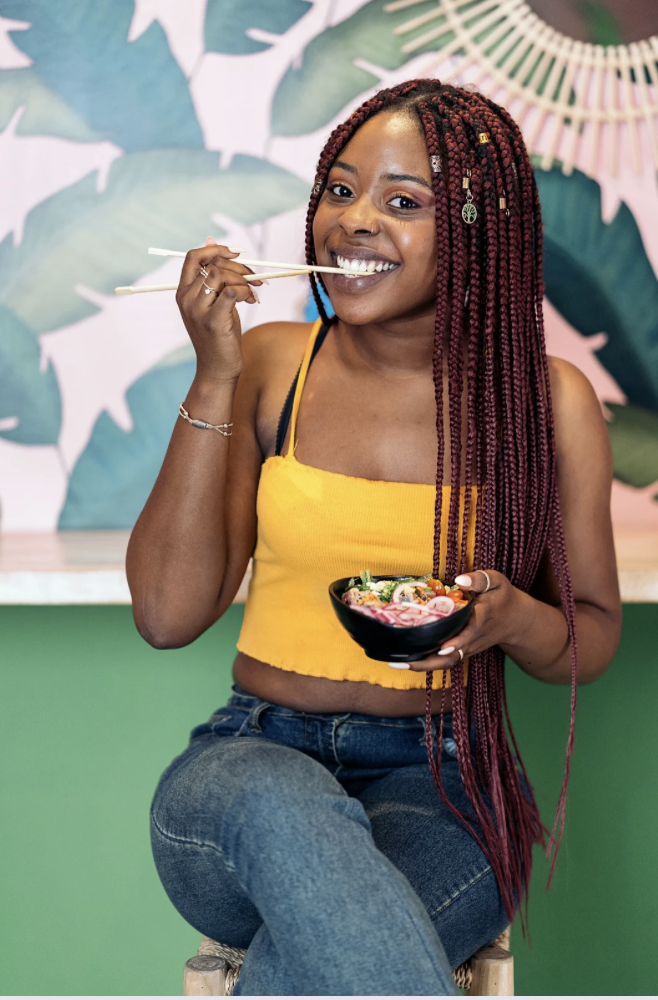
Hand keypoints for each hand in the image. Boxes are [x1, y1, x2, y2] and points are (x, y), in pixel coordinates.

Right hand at [176, 237, 261, 383]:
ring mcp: (198, 310)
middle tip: (255, 278)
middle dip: (239, 267)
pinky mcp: (213, 321)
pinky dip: (245, 292)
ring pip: (221, 276)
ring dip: (244, 281)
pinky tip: (251, 301)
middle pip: (212, 265)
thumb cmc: (218, 335)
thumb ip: (212, 275)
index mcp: (183, 292)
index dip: (215, 249)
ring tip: (253, 295)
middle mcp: (186, 299)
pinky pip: (231, 292)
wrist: (217, 369)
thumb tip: (211, 239)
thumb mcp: (213, 301)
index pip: (193, 257)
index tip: (235, 253)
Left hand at [406, 570, 521, 671]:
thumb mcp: (497, 581)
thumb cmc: (503, 597)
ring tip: (397, 664)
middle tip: (402, 662)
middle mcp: (473, 638)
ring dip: (423, 666)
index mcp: (481, 619)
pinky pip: (445, 661)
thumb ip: (479, 578)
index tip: (442, 646)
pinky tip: (406, 659)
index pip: (470, 633)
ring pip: (446, 662)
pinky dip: (427, 663)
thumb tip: (459, 579)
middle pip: (451, 656)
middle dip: (427, 662)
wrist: (515, 621)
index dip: (457, 641)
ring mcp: (468, 648)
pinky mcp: (463, 651)